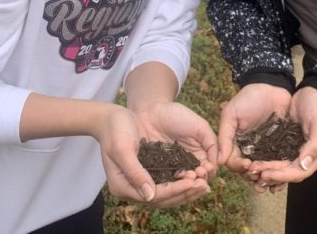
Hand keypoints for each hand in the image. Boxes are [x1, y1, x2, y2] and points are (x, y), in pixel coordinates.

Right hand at [95, 104, 212, 207]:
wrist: (111, 117)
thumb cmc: (114, 130)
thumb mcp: (122, 150)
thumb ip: (135, 172)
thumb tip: (150, 195)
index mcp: (123, 187)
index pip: (155, 196)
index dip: (175, 190)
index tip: (193, 182)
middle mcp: (133, 188)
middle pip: (164, 198)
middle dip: (186, 193)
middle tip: (205, 186)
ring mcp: (142, 180)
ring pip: (168, 192)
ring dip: (187, 189)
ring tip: (205, 182)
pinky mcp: (150, 171)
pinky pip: (168, 181)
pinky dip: (183, 180)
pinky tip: (196, 174)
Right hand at [217, 84, 292, 176]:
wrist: (272, 86)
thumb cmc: (248, 98)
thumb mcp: (231, 115)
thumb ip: (224, 137)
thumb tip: (218, 161)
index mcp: (236, 143)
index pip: (233, 162)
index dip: (239, 166)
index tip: (247, 164)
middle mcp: (250, 150)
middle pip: (248, 171)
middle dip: (252, 175)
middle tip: (260, 173)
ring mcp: (266, 150)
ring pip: (263, 170)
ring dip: (266, 177)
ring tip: (271, 177)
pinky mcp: (281, 147)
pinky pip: (279, 163)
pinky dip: (279, 171)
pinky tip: (282, 175)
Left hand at [250, 86, 316, 189]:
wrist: (313, 92)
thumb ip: (315, 146)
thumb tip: (305, 166)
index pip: (299, 173)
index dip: (282, 176)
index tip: (266, 174)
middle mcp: (308, 158)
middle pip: (288, 173)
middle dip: (272, 174)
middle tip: (254, 172)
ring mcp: (298, 152)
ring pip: (282, 167)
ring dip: (268, 170)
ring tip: (252, 169)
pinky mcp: (289, 144)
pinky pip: (278, 156)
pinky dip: (268, 161)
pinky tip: (256, 161)